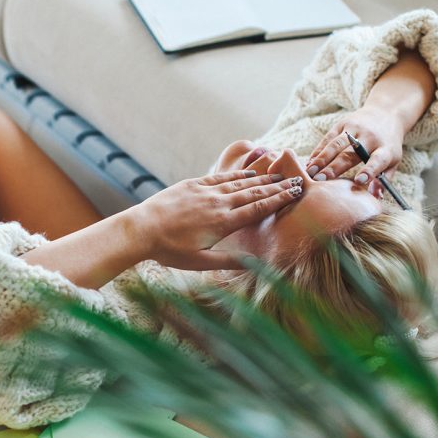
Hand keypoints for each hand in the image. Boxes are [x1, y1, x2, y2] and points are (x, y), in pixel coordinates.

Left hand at [132, 170, 302, 270]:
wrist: (141, 229)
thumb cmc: (169, 250)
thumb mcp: (199, 262)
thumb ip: (227, 261)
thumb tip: (253, 263)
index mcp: (222, 223)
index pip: (258, 210)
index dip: (279, 201)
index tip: (296, 193)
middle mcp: (217, 204)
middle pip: (254, 194)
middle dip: (277, 188)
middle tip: (296, 180)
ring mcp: (205, 192)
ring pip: (239, 184)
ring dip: (260, 180)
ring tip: (277, 176)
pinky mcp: (192, 185)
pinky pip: (220, 178)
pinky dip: (237, 175)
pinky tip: (248, 173)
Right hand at [305, 106, 403, 191]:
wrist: (385, 113)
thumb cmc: (387, 143)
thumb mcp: (393, 160)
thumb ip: (383, 180)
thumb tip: (374, 198)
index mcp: (385, 149)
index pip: (378, 160)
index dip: (369, 170)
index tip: (359, 181)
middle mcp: (370, 137)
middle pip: (350, 153)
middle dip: (334, 167)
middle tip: (320, 180)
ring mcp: (355, 129)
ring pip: (335, 145)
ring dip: (321, 159)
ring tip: (310, 172)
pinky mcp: (343, 124)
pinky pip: (328, 138)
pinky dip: (318, 151)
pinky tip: (309, 163)